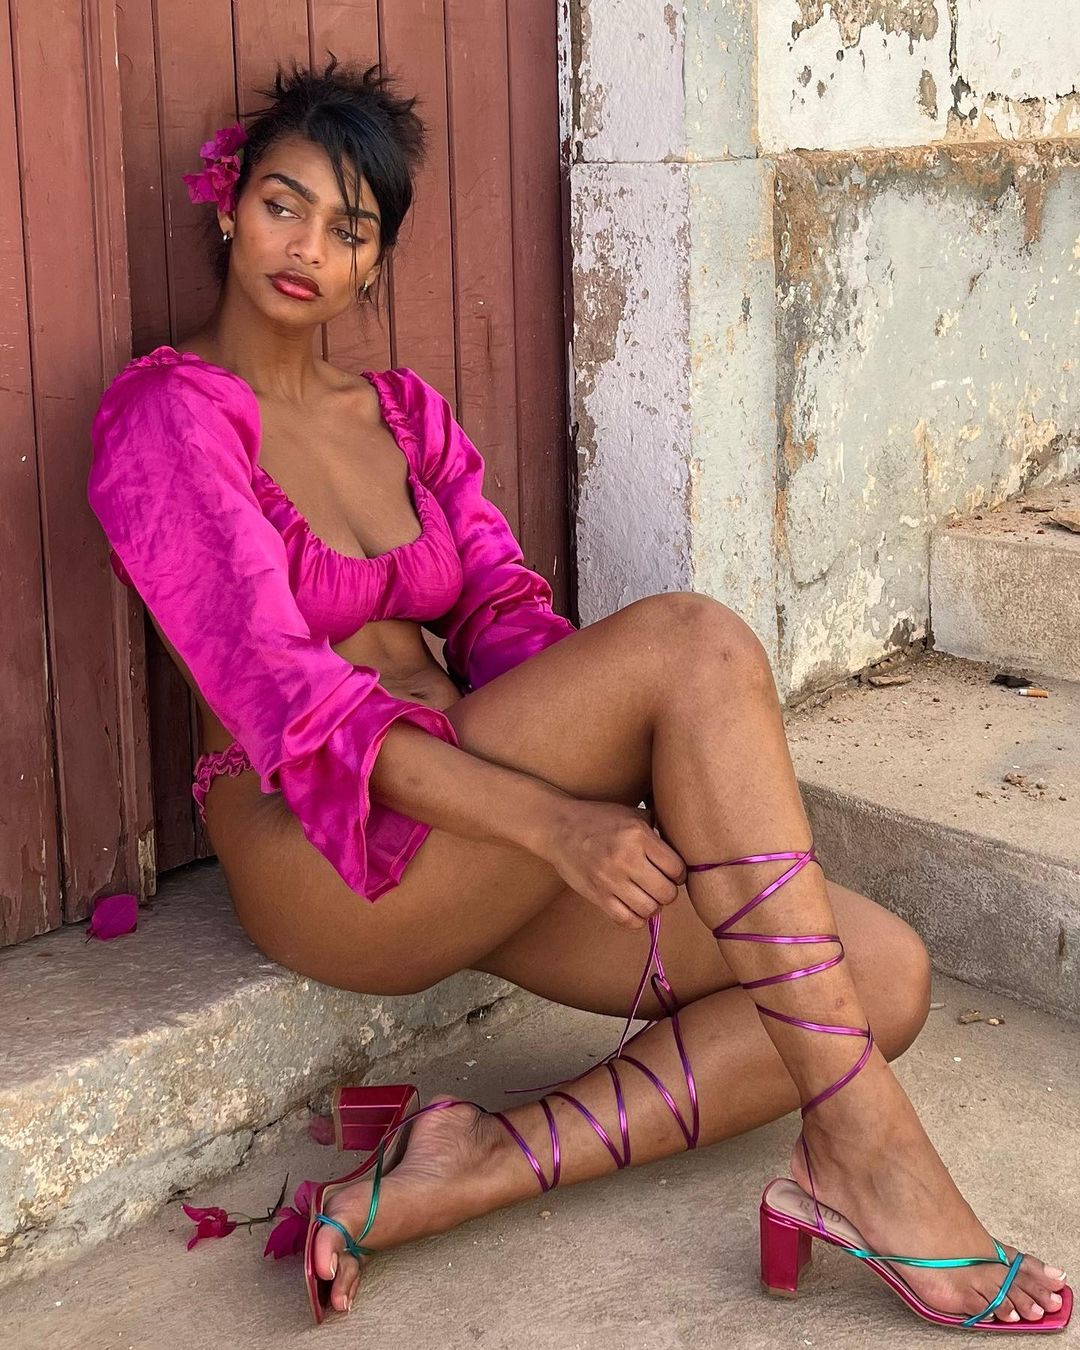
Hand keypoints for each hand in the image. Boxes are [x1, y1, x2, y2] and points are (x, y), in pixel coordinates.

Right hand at [531, 797, 686, 930]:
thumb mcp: (631, 814)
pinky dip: (636, 918)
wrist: (558, 827)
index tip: (671, 871)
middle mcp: (625, 858)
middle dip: (668, 891)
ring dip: (653, 905)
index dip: (679, 873)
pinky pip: (627, 920)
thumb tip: (682, 846)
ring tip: (646, 895)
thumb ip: (657, 830)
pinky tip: (634, 907)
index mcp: (638, 835)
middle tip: (660, 884)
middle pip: (667, 893)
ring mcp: (610, 880)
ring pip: (650, 909)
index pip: (677, 868)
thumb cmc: (598, 819)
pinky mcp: (597, 895)